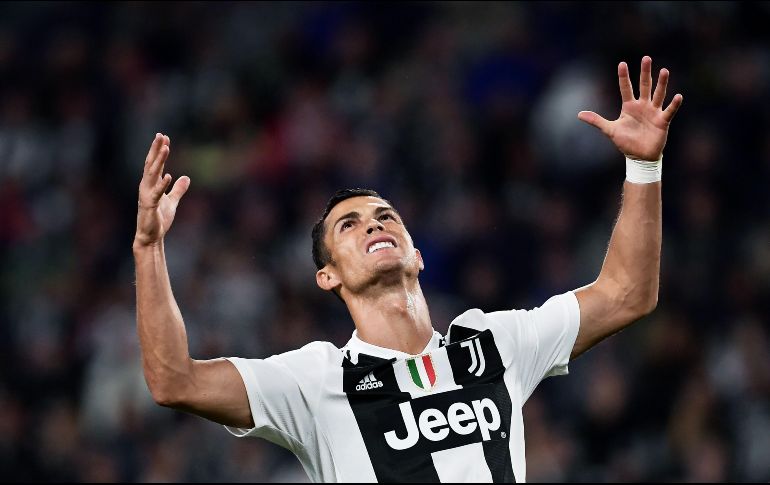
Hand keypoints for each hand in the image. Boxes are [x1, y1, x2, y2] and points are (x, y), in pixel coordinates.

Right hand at [134, 133, 189, 247]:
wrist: (151, 237)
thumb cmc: (159, 220)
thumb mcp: (172, 202)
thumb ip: (178, 190)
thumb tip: (186, 177)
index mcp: (151, 185)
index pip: (154, 164)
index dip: (158, 150)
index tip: (164, 137)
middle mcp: (146, 187)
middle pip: (151, 164)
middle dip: (156, 150)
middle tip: (161, 135)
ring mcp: (147, 196)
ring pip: (152, 175)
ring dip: (159, 161)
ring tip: (165, 149)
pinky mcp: (149, 206)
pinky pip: (156, 193)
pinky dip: (162, 184)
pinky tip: (168, 176)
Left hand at [578, 56, 682, 160]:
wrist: (639, 156)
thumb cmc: (626, 142)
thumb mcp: (610, 130)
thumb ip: (596, 121)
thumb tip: (579, 114)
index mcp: (629, 106)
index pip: (626, 88)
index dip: (624, 77)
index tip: (622, 63)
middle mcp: (642, 106)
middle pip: (644, 86)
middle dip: (645, 73)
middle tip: (646, 58)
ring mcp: (653, 112)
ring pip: (658, 94)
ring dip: (661, 84)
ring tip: (664, 71)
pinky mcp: (662, 121)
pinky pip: (669, 111)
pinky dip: (674, 104)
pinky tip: (678, 96)